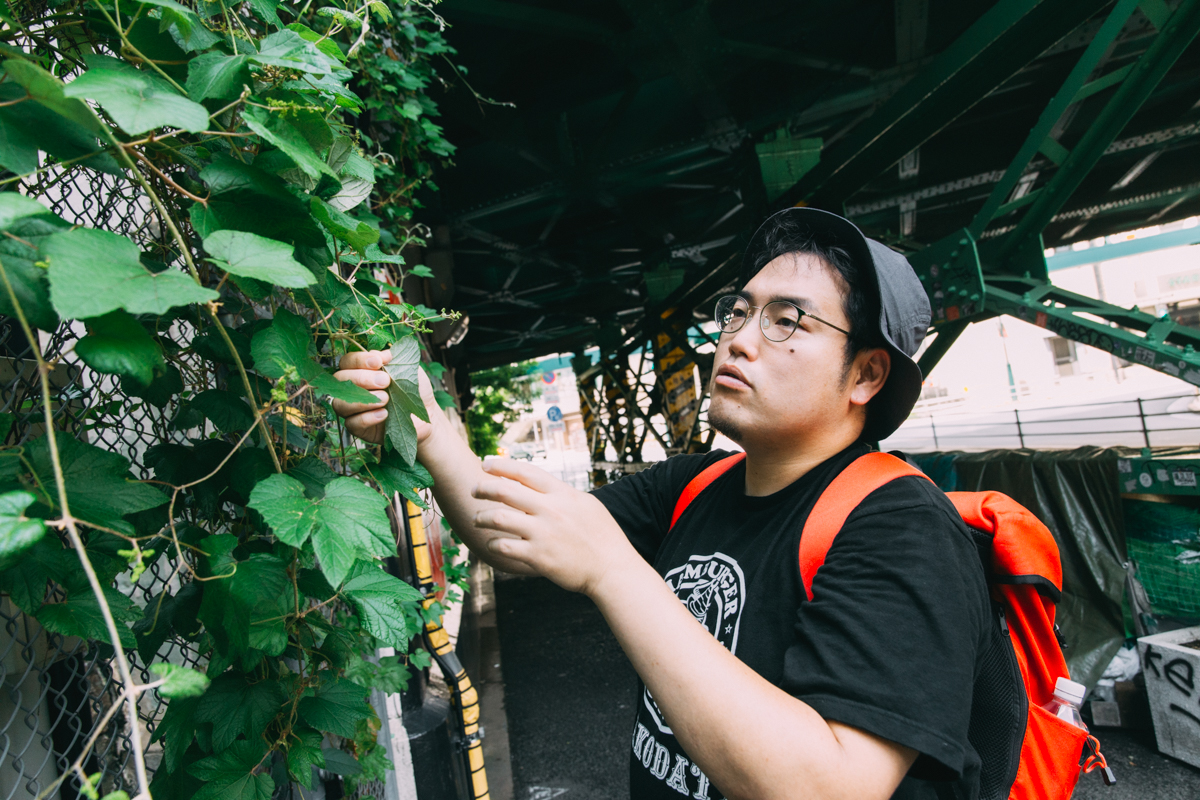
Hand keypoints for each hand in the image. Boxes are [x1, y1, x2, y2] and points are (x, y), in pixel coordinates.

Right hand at [330, 349, 438, 444]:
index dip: (359, 359)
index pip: (347, 361)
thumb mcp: (407, 369)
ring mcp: (353, 409)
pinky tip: (384, 414)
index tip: (379, 361)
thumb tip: (377, 353)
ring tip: (386, 399)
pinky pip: (352, 423)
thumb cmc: (414, 389)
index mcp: (360, 371)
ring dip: (363, 400)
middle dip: (362, 378)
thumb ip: (391, 359)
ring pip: (340, 403)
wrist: (426, 414)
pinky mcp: (358, 428)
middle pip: (340, 380)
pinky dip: (367, 418)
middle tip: (385, 381)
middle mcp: (352, 389)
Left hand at [470, 459, 637, 595]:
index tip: (485, 464)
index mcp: (562, 494)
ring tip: (477, 519)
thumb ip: (563, 495)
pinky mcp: (538, 557)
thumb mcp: (587, 505)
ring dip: (482, 517)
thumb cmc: (603, 537)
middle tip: (473, 489)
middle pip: (505, 491)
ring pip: (498, 518)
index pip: (525, 472)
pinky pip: (504, 547)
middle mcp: (550, 510)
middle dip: (483, 488)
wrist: (612, 569)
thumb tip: (544, 486)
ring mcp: (543, 533)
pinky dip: (493, 544)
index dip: (501, 466)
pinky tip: (492, 544)